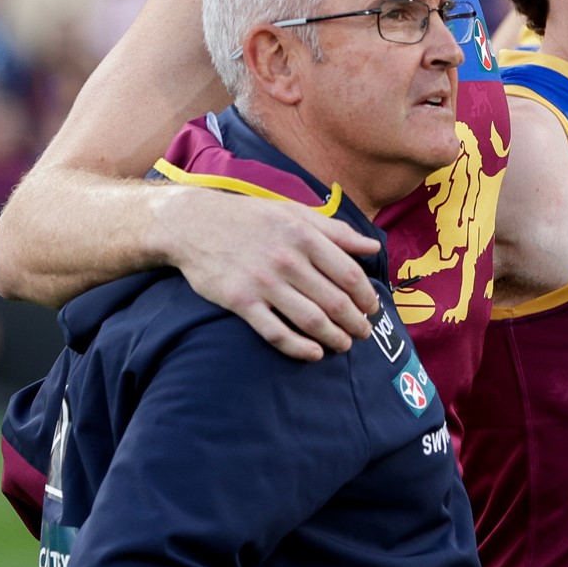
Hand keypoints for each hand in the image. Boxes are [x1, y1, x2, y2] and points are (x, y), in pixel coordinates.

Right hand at [157, 185, 381, 361]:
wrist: (194, 224)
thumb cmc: (251, 218)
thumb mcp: (295, 212)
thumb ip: (337, 231)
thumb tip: (373, 247)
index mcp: (304, 236)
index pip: (349, 275)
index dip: (366, 296)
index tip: (372, 308)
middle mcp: (287, 260)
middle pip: (335, 302)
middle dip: (355, 323)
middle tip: (363, 333)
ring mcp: (263, 283)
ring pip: (311, 320)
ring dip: (334, 338)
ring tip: (344, 344)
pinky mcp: (240, 302)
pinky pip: (276, 333)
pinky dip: (299, 348)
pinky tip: (314, 354)